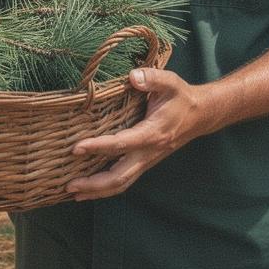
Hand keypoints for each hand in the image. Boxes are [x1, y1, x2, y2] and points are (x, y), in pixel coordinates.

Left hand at [66, 67, 212, 201]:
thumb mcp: (170, 82)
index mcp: (152, 133)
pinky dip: (106, 188)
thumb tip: (133, 76)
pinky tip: (90, 189)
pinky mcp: (145, 162)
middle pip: (119, 176)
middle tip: (69, 185)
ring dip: (97, 191)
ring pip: (121, 183)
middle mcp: (149, 152)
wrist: (200, 115)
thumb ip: (152, 78)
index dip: (98, 147)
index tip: (77, 147)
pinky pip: (124, 180)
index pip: (121, 144)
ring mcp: (147, 161)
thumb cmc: (181, 97)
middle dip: (94, 184)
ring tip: (73, 192)